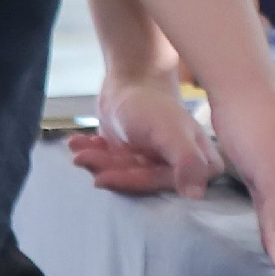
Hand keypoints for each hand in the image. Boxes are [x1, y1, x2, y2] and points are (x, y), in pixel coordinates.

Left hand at [69, 69, 216, 197]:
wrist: (131, 79)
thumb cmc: (153, 104)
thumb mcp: (171, 132)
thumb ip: (187, 161)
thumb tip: (196, 195)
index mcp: (197, 163)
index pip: (163, 183)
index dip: (133, 182)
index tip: (102, 177)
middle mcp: (178, 166)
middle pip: (138, 179)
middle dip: (106, 167)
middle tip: (80, 158)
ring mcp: (155, 163)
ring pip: (121, 172)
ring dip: (95, 159)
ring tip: (77, 146)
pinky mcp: (133, 158)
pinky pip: (111, 163)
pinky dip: (93, 152)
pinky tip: (80, 141)